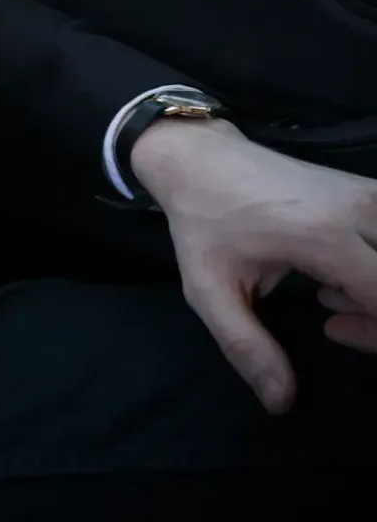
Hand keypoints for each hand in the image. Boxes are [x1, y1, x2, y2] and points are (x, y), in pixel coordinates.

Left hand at [133, 117, 376, 413]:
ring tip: (328, 292)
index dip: (375, 332)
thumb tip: (281, 402)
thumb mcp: (208, 288)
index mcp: (325, 234)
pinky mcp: (373, 192)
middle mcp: (362, 210)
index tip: (334, 329)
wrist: (200, 157)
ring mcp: (372, 195)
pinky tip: (341, 273)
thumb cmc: (203, 221)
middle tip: (333, 314)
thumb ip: (246, 346)